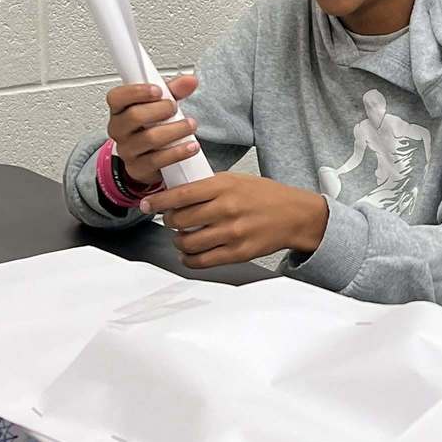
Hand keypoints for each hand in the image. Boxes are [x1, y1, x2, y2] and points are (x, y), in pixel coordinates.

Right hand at [106, 74, 199, 185]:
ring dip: (175, 130)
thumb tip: (190, 81)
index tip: (158, 90)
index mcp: (120, 110)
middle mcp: (119, 130)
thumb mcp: (160, 104)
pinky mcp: (138, 168)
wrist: (147, 158)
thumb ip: (173, 91)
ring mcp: (127, 150)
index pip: (117, 97)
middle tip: (175, 108)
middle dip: (160, 109)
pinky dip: (178, 152)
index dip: (137, 92)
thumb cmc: (151, 126)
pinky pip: (158, 160)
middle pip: (134, 116)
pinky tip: (191, 146)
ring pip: (149, 138)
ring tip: (190, 125)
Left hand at [141, 172, 328, 268]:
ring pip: (187, 243)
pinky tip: (189, 253)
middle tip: (172, 220)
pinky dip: (189, 259)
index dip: (158, 201)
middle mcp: (226, 209)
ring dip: (178, 241)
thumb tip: (175, 193)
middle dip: (169, 221)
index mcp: (224, 186)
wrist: (295, 215)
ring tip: (182, 237)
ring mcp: (232, 233)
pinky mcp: (237, 253)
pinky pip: (202, 261)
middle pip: (180, 220)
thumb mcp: (237, 180)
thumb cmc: (265, 196)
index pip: (180, 195)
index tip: (146, 204)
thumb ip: (208, 186)